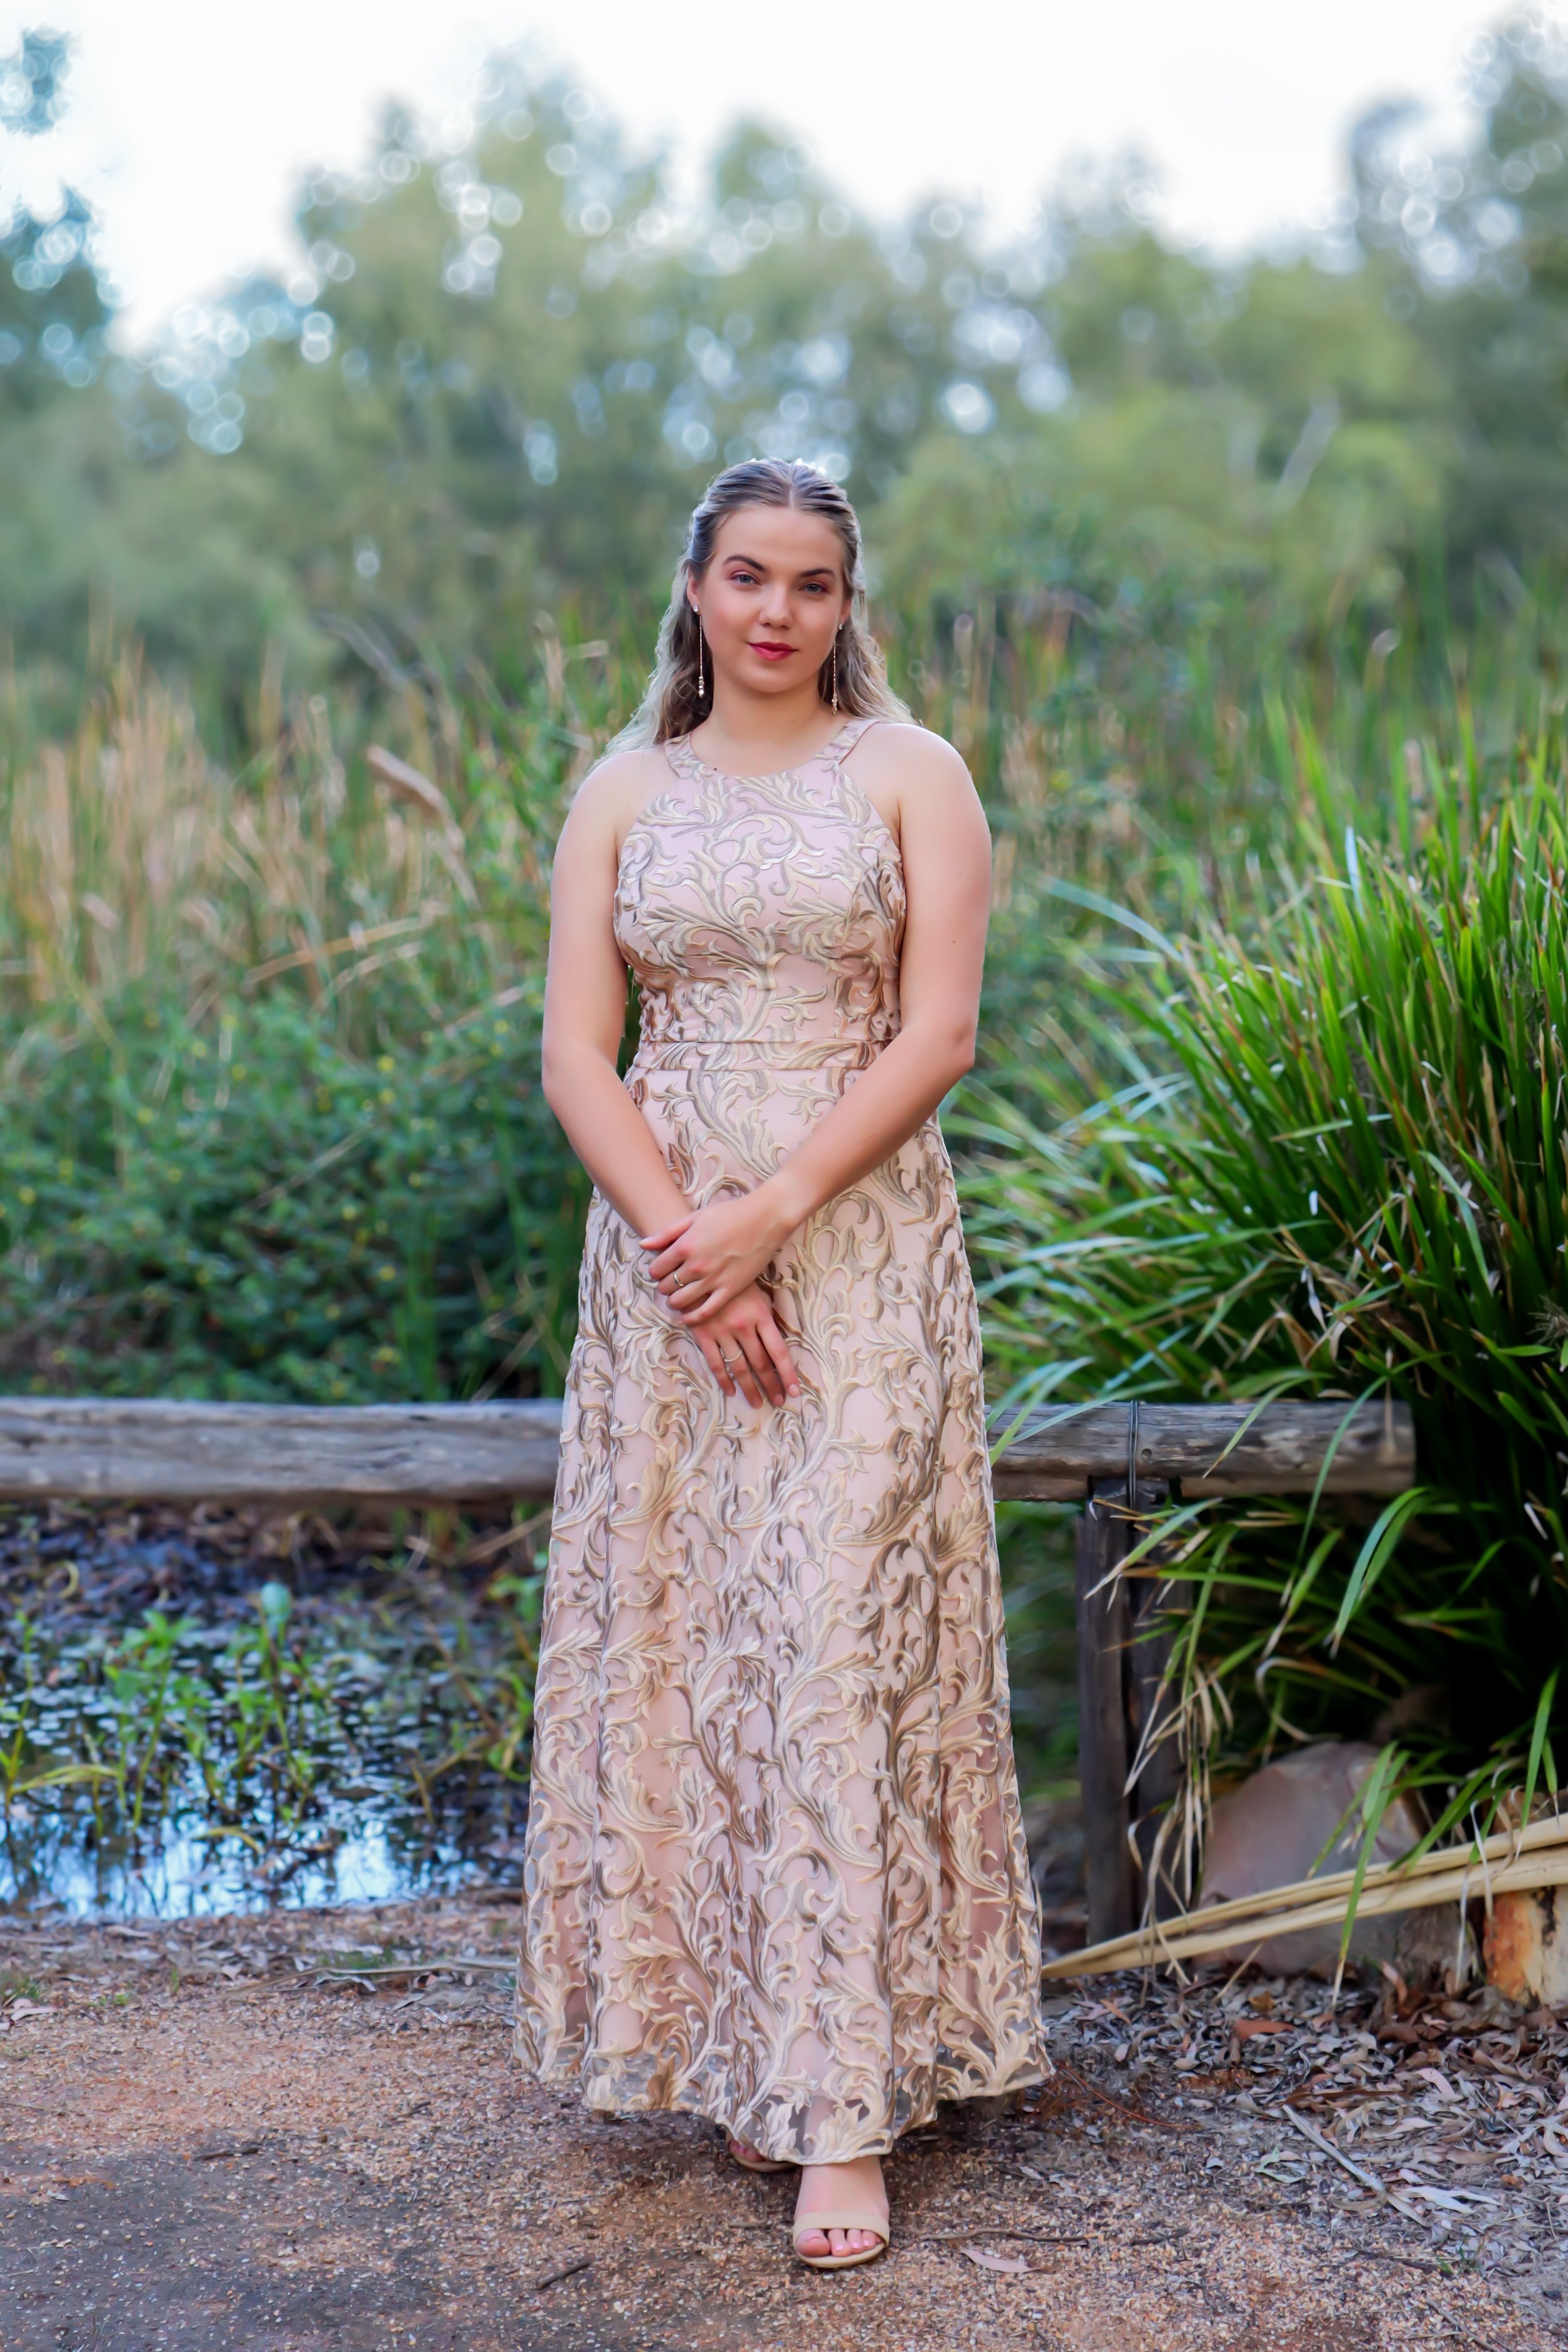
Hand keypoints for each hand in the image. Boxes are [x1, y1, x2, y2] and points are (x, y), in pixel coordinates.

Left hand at [640, 1188, 790, 1323]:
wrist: (765, 1219)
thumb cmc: (731, 1213)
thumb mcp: (695, 1217)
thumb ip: (667, 1232)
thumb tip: (643, 1245)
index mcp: (685, 1246)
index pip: (656, 1268)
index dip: (655, 1270)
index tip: (661, 1269)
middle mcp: (696, 1266)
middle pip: (666, 1285)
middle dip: (664, 1284)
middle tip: (670, 1281)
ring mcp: (713, 1280)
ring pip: (680, 1301)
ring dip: (674, 1301)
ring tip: (677, 1296)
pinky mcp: (729, 1290)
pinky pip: (705, 1312)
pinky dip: (691, 1318)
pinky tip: (685, 1317)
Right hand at [685, 1282, 800, 1407]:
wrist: (701, 1268)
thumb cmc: (734, 1280)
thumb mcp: (758, 1293)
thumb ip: (766, 1316)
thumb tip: (776, 1341)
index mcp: (761, 1315)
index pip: (779, 1352)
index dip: (787, 1374)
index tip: (793, 1391)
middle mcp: (744, 1326)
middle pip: (761, 1364)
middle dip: (770, 1385)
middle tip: (777, 1401)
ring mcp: (723, 1332)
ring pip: (740, 1367)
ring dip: (749, 1388)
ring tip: (756, 1403)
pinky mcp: (703, 1335)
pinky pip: (716, 1363)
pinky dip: (724, 1380)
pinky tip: (730, 1391)